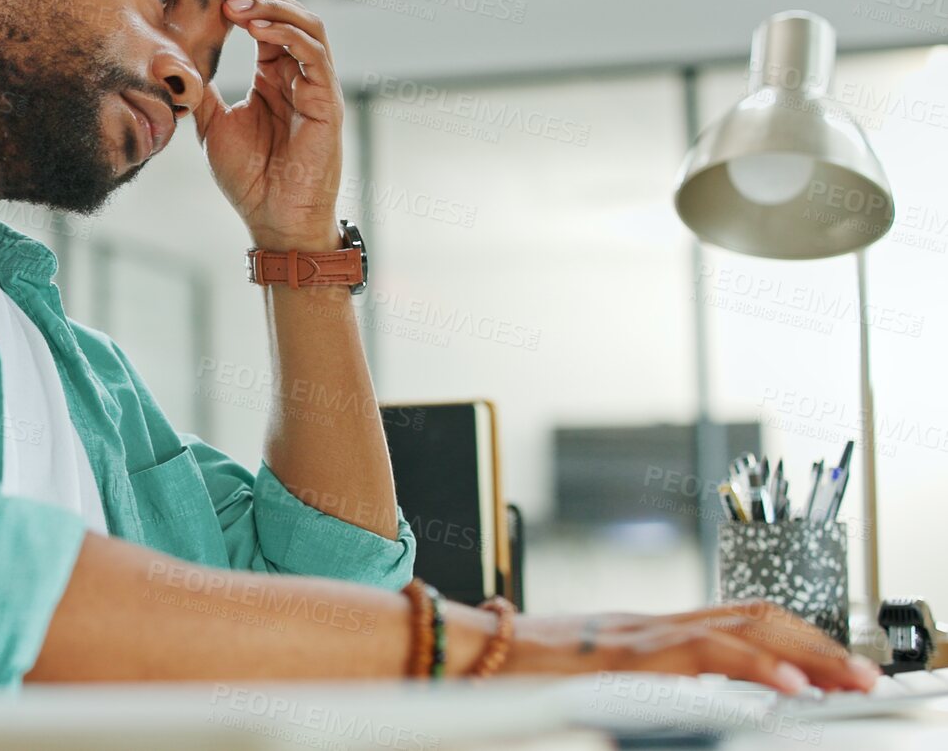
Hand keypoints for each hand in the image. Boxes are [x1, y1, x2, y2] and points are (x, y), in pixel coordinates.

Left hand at [192, 0, 343, 250]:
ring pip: (308, 27)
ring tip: (240, 3)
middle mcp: (297, 77)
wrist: (273, 219)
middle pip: (289, 17)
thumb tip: (170, 60)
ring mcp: (316, 87)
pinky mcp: (327, 102)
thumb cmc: (249, 178)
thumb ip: (198, 92)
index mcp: (273, 78)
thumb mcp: (211, 125)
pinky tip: (258, 28)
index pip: (265, 25)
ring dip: (274, 8)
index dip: (244, 1)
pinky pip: (315, 55)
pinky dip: (288, 35)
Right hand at [500, 600, 879, 694]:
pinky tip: (788, 691)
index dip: (796, 638)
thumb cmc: (507, 673)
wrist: (456, 652)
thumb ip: (627, 683)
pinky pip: (700, 656)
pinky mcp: (622, 655)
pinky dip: (754, 669)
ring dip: (805, 656)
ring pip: (742, 629)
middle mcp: (649, 624)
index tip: (838, 668)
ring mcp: (638, 635)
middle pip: (755, 616)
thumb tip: (675, 705)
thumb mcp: (583, 679)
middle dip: (818, 645)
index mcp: (644, 631)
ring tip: (847, 682)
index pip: (740, 618)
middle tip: (865, 676)